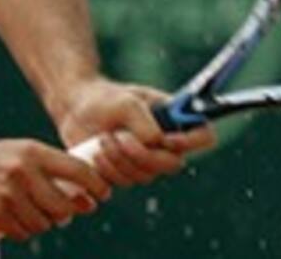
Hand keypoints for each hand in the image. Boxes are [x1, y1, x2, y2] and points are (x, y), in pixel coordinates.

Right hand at [0, 137, 110, 240]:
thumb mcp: (18, 152)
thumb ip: (46, 167)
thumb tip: (81, 191)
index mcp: (32, 152)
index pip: (77, 170)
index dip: (96, 185)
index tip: (102, 194)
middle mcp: (22, 171)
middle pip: (64, 205)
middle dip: (68, 213)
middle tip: (64, 212)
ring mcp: (8, 194)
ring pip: (44, 222)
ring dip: (44, 224)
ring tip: (35, 214)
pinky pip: (23, 232)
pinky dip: (24, 231)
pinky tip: (17, 221)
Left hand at [52, 78, 215, 186]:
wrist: (77, 107)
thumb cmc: (105, 98)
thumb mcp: (126, 102)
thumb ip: (143, 120)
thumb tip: (157, 142)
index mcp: (174, 119)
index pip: (203, 135)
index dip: (191, 142)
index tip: (166, 139)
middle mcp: (165, 144)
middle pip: (172, 164)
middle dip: (144, 154)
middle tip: (120, 137)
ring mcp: (146, 161)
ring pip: (145, 175)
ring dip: (121, 159)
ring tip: (104, 138)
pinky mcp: (125, 173)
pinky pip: (124, 182)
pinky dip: (109, 169)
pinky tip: (97, 152)